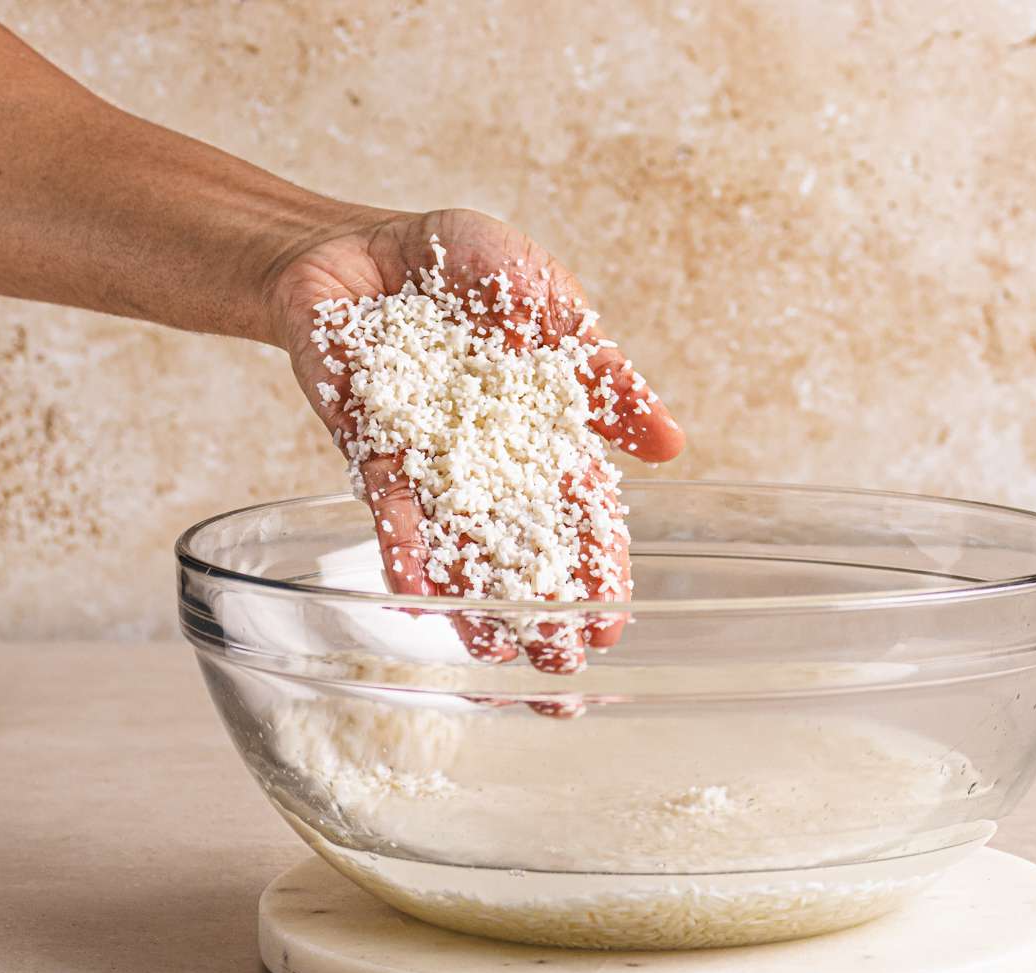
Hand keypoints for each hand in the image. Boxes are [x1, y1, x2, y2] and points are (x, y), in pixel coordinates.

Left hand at [264, 207, 684, 672]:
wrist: (365, 241)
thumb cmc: (462, 265)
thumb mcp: (551, 301)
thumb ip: (603, 373)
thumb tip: (670, 446)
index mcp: (538, 427)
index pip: (578, 509)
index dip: (596, 565)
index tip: (612, 623)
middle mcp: (484, 457)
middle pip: (519, 542)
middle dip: (540, 604)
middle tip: (562, 667)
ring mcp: (425, 457)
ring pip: (454, 542)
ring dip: (472, 599)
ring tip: (496, 656)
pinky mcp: (366, 444)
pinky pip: (387, 504)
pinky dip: (403, 547)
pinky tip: (417, 597)